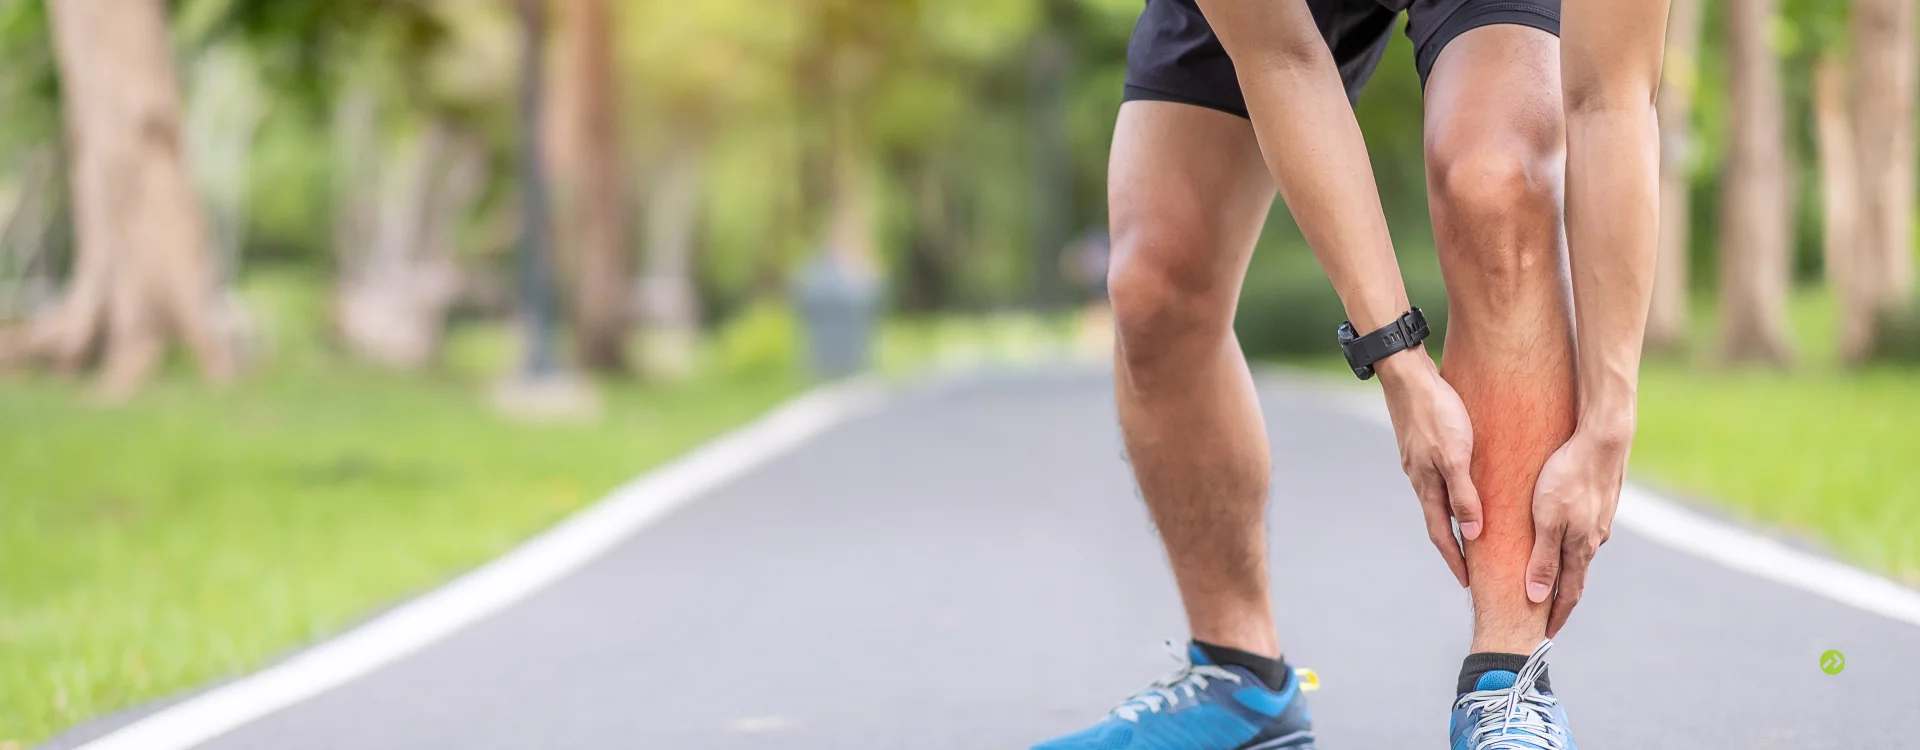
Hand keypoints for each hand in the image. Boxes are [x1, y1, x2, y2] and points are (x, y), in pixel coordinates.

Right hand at [1376, 350, 1481, 587]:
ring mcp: (1418, 461)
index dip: (1454, 559)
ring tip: (1473, 530)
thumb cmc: (1436, 414)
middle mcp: (1420, 478)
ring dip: (1453, 517)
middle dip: (1454, 544)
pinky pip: (1439, 478)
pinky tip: (1464, 485)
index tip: (1468, 581)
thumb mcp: (1455, 457)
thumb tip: (1472, 534)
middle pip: (1438, 520)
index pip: (1440, 533)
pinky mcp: (1423, 445)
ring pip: (1438, 498)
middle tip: (1472, 564)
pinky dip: (1452, 492)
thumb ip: (1464, 495)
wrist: (1408, 377)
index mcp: (1426, 485)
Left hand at [1525, 428, 1631, 635]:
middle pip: (1574, 576)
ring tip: (1549, 579)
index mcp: (1581, 548)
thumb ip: (1543, 559)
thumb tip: (1538, 598)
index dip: (1556, 616)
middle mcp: (1594, 539)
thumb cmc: (1568, 477)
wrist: (1602, 439)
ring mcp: (1599, 521)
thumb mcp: (1548, 520)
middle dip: (1560, 597)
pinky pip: (1581, 531)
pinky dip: (1569, 543)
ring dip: (1564, 568)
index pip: (1569, 594)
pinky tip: (1561, 537)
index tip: (1545, 635)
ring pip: (1579, 552)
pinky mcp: (1599, 503)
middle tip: (1545, 615)